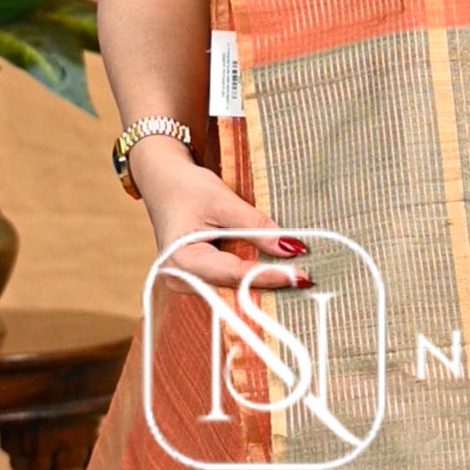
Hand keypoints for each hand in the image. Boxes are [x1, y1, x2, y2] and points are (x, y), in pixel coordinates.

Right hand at [130, 139, 308, 291]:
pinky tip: (276, 271)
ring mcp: (187, 282)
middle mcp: (180, 279)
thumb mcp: (223, 202)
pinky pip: (228, 282)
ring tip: (296, 275)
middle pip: (234, 287)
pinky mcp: (196, 279)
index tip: (301, 277)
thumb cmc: (187, 187)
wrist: (163, 181)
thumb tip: (291, 248)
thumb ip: (256, 227)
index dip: (270, 275)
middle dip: (269, 282)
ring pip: (233, 287)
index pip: (235, 274)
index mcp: (181, 261)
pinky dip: (251, 275)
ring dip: (262, 280)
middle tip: (306, 280)